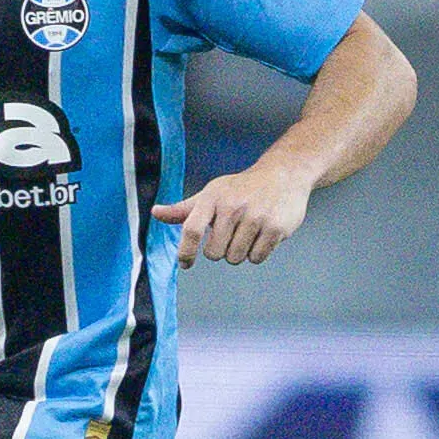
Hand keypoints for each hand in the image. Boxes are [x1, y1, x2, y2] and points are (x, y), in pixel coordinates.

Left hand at [152, 161, 309, 268]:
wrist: (283, 174)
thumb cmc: (241, 188)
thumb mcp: (211, 194)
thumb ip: (184, 209)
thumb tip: (155, 213)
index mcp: (212, 198)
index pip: (191, 230)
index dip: (185, 252)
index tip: (185, 263)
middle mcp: (233, 207)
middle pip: (215, 253)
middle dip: (220, 249)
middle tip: (230, 234)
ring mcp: (255, 217)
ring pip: (236, 258)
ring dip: (239, 252)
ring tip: (247, 232)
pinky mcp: (275, 228)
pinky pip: (256, 258)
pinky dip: (257, 252)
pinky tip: (261, 234)